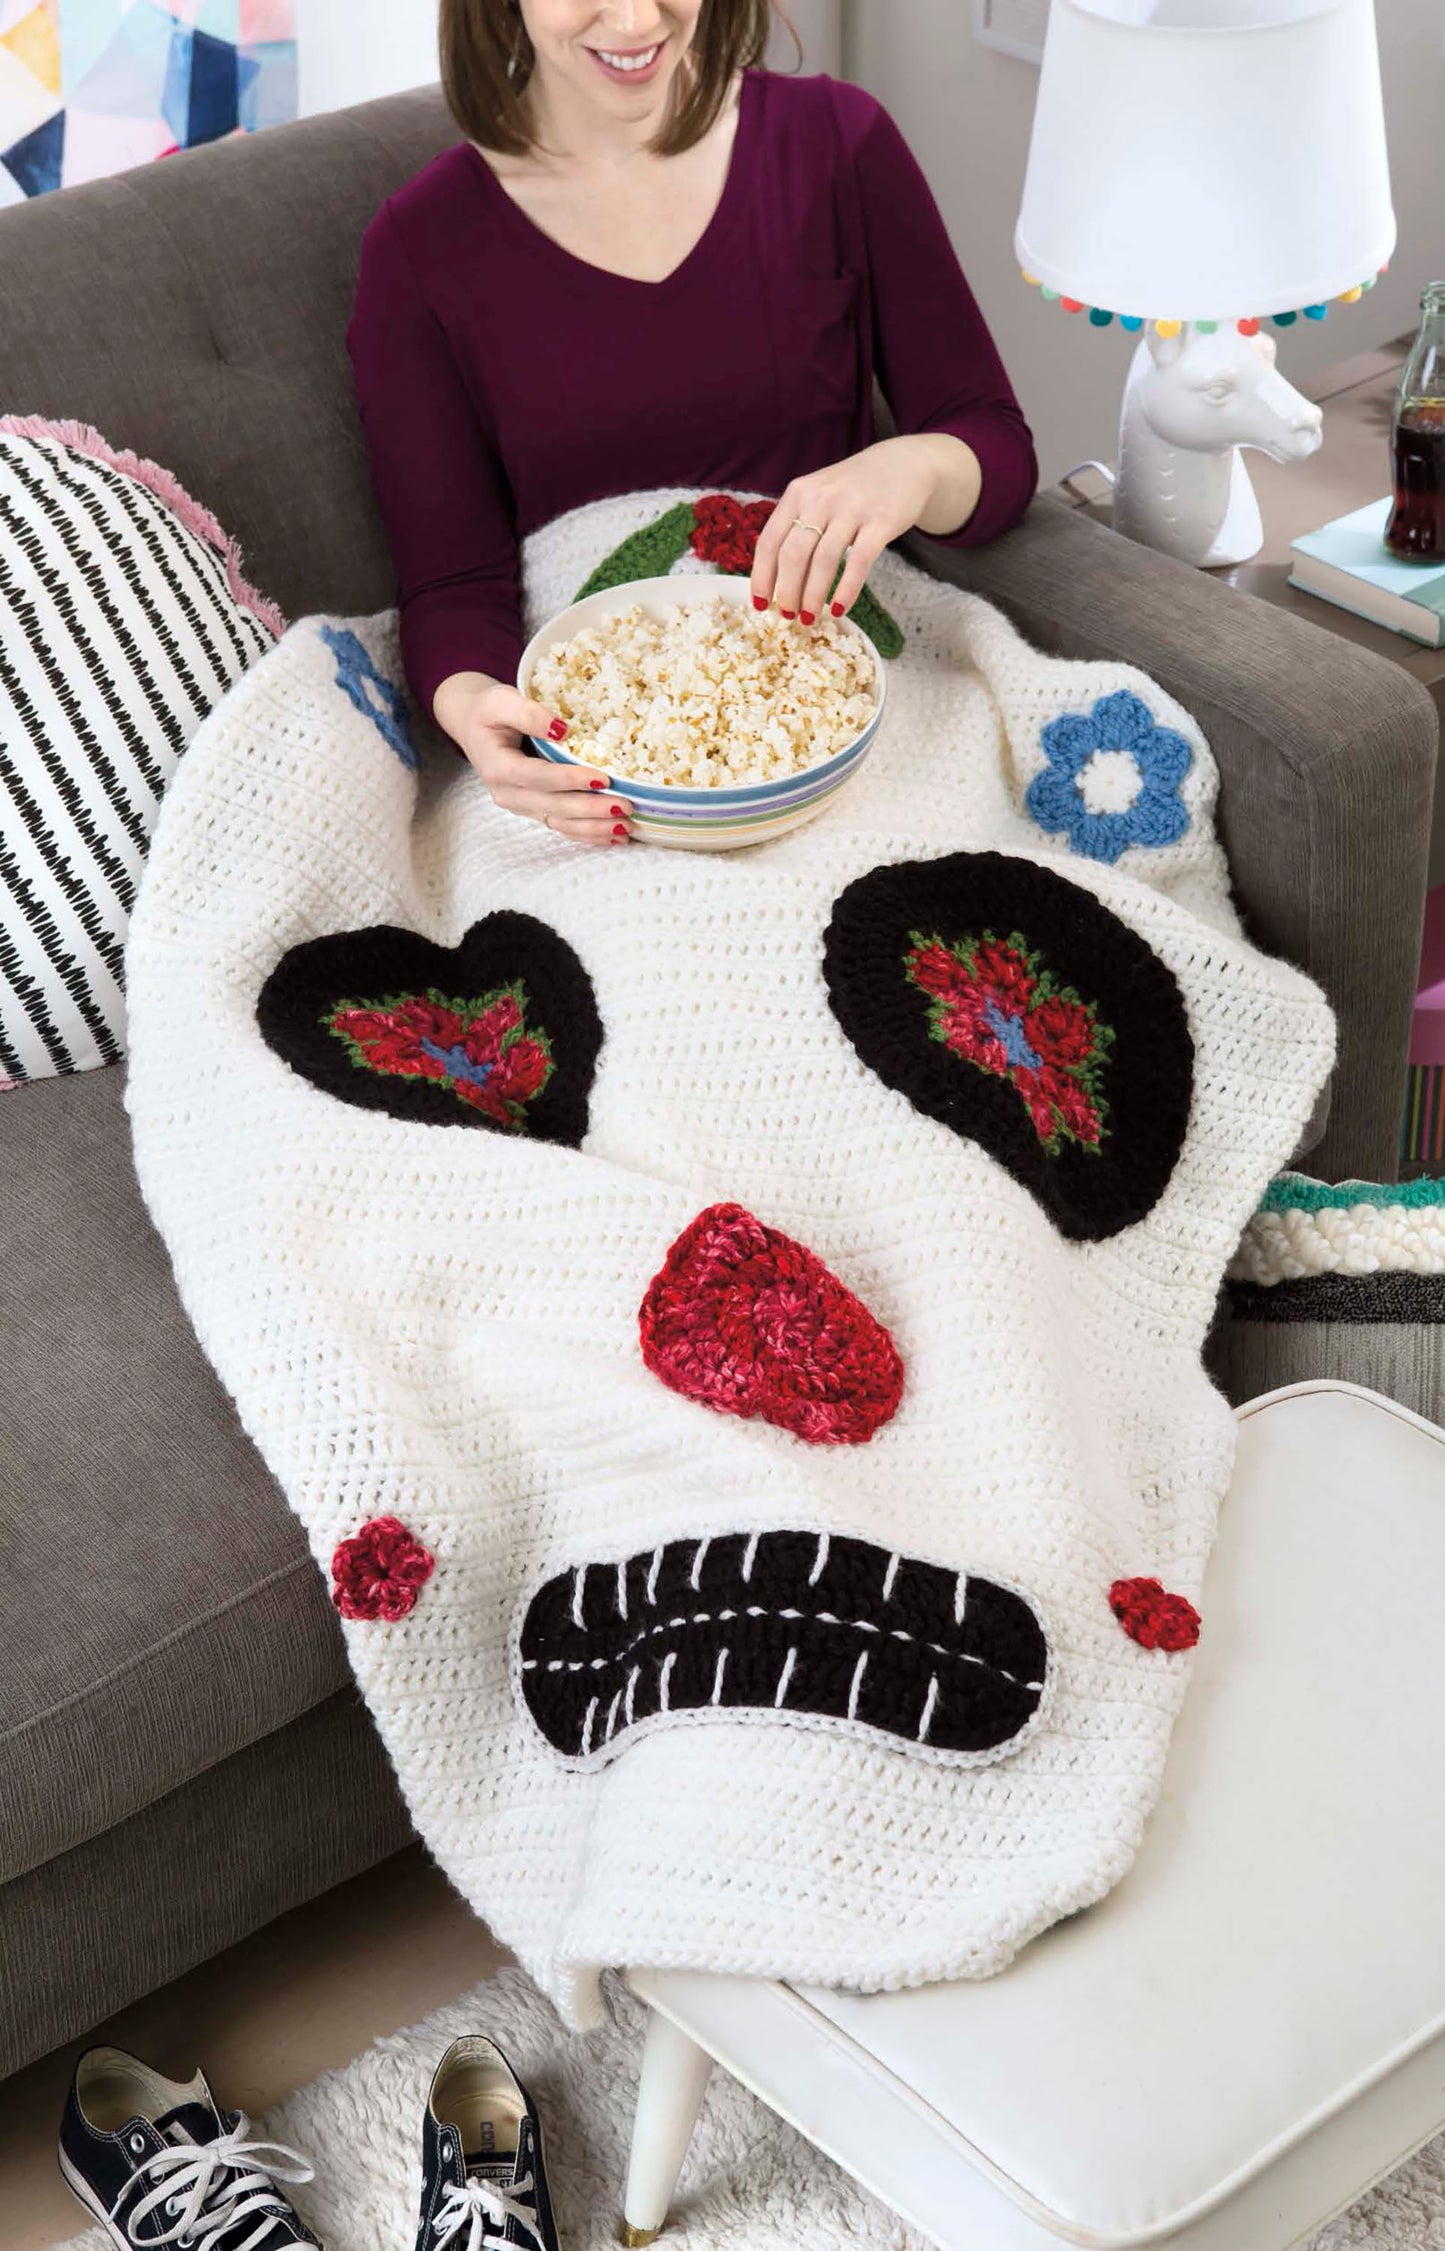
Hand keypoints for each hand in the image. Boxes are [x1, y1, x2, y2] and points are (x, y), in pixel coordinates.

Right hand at [434, 672, 631, 845]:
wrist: (473, 727)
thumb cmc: (488, 711)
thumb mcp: (500, 700)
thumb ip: (529, 713)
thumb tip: (564, 729)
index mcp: (497, 767)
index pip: (536, 777)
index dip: (569, 780)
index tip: (602, 778)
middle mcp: (507, 793)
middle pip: (553, 806)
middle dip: (590, 809)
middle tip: (624, 807)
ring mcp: (520, 806)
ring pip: (560, 823)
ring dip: (593, 828)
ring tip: (625, 827)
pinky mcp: (533, 810)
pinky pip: (562, 827)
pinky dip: (588, 834)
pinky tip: (613, 838)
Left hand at [748, 435, 981, 621]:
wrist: (904, 464)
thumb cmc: (854, 489)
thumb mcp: (818, 494)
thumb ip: (797, 525)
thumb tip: (775, 578)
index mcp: (798, 493)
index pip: (769, 541)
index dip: (761, 577)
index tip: (759, 604)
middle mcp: (821, 498)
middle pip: (793, 555)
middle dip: (787, 592)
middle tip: (787, 616)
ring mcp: (852, 509)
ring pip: (824, 562)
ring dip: (813, 597)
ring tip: (809, 619)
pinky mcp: (881, 521)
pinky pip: (859, 562)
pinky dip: (846, 590)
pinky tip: (838, 610)